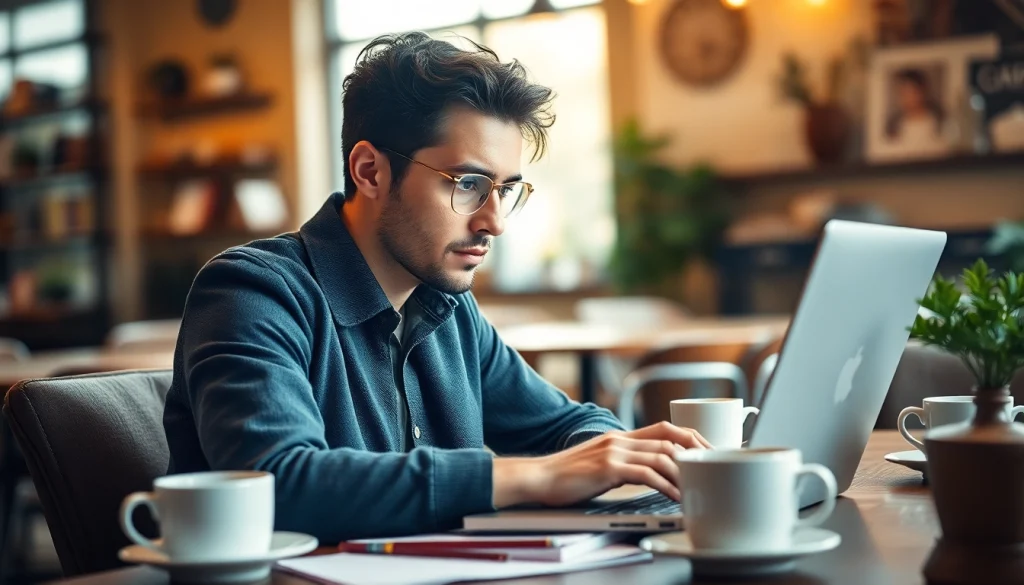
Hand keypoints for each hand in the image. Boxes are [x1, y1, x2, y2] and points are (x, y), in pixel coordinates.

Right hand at [493, 422, 709, 507]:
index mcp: (621, 437)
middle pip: (671, 437)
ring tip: (699, 487)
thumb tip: (647, 473)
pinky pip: (647, 474)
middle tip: (715, 467)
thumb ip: (623, 462)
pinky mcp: (608, 468)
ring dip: (685, 472)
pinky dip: (666, 486)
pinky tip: (675, 496)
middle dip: (698, 451)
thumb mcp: (600, 462)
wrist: (537, 478)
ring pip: (663, 455)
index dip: (691, 437)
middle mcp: (620, 439)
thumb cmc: (567, 477)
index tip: (708, 451)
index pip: (665, 428)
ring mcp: (614, 451)